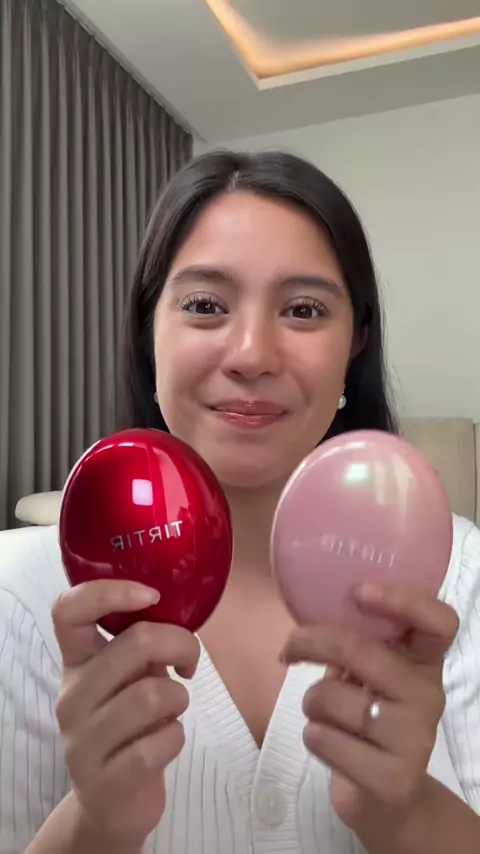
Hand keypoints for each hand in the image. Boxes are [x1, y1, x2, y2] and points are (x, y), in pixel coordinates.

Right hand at [52, 580, 199, 849]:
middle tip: (189, 663)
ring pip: (153, 693)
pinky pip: (159, 742)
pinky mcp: (105, 780)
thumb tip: (178, 614)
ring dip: (180, 698)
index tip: (151, 594)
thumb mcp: (130, 680)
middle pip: (136, 643)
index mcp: (76, 663)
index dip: (110, 592)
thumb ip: (143, 647)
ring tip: (174, 709)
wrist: (112, 806)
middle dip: (182, 644)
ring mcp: (83, 740)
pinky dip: (176, 736)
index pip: (69, 610)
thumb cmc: (130, 727)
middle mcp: (72, 696)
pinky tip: (166, 741)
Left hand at [281, 582, 458, 844]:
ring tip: (324, 715)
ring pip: (333, 699)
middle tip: (290, 647)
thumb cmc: (368, 720)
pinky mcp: (393, 779)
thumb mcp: (370, 675)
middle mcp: (428, 695)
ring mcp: (414, 739)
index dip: (403, 599)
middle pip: (361, 651)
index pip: (440, 621)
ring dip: (311, 703)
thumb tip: (308, 607)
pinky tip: (329, 745)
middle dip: (311, 642)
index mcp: (424, 661)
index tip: (358, 590)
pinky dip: (313, 737)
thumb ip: (357, 642)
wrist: (389, 800)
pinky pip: (324, 739)